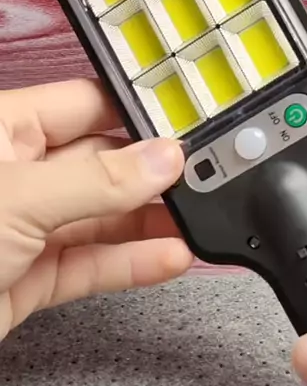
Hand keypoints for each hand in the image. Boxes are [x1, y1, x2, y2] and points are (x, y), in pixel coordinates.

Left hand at [0, 79, 191, 337]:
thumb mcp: (19, 199)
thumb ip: (97, 180)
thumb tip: (163, 158)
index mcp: (3, 131)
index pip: (85, 106)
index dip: (137, 113)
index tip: (188, 124)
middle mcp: (17, 175)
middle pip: (100, 163)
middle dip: (152, 173)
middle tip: (208, 179)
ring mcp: (23, 230)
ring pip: (100, 219)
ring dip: (148, 223)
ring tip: (200, 221)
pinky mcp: (28, 280)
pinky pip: (89, 266)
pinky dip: (129, 265)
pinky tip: (169, 260)